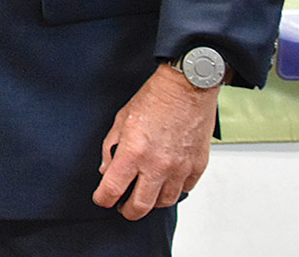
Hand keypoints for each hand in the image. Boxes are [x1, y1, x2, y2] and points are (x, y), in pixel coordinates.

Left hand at [92, 65, 218, 219]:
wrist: (187, 88)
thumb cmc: (155, 99)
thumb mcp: (121, 120)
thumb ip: (111, 148)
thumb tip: (107, 169)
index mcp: (133, 152)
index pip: (112, 189)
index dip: (103, 199)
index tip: (102, 199)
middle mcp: (157, 165)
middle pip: (139, 206)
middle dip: (126, 210)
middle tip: (122, 206)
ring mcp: (179, 168)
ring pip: (163, 202)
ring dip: (151, 201)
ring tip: (144, 193)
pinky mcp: (197, 166)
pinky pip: (184, 190)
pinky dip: (173, 190)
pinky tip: (165, 182)